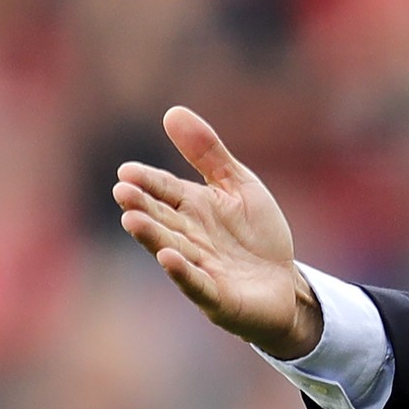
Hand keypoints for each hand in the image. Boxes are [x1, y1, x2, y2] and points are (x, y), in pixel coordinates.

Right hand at [112, 106, 322, 358]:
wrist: (285, 284)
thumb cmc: (257, 235)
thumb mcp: (239, 185)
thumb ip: (209, 154)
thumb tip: (172, 111)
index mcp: (192, 207)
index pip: (165, 190)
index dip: (148, 181)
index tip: (127, 171)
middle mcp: (190, 236)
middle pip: (162, 218)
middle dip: (143, 206)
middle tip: (122, 192)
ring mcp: (201, 267)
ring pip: (173, 249)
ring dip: (153, 236)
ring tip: (132, 220)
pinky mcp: (217, 297)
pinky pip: (197, 284)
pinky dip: (182, 272)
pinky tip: (168, 259)